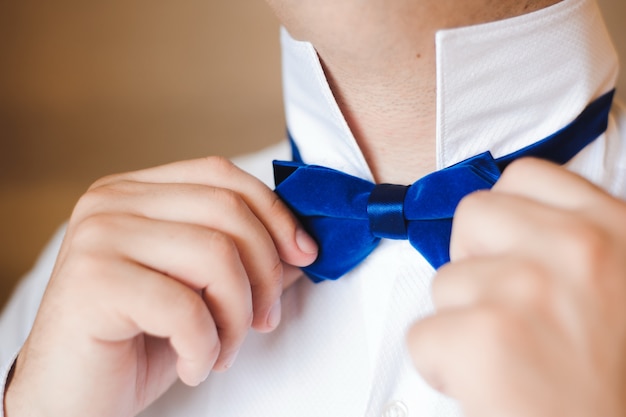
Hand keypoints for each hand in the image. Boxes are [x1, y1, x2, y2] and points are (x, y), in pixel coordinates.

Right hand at [5, 156, 317, 416]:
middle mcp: (112, 202)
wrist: (71, 398)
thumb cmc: (137, 342)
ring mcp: (98, 236)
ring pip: (216, 255)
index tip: (304, 254)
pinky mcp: (93, 281)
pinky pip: (185, 307)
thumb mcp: (201, 292)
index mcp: (136, 192)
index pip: (221, 175)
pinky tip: (195, 366)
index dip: (274, 212)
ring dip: (237, 317)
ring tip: (224, 350)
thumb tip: (301, 246)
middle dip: (265, 273)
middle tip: (264, 320)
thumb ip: (245, 260)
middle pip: (228, 210)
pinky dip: (206, 347)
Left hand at [407, 159, 625, 416]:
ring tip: (511, 360)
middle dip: (475, 261)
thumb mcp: (620, 287)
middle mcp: (577, 248)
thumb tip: (513, 228)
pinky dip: (441, 366)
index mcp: (615, 230)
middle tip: (507, 311)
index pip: (525, 175)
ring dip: (462, 322)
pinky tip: (490, 386)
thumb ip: (575, 246)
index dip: (505, 218)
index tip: (509, 253)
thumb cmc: (612, 380)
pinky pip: (422, 334)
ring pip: (444, 280)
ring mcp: (528, 287)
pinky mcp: (485, 335)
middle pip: (471, 215)